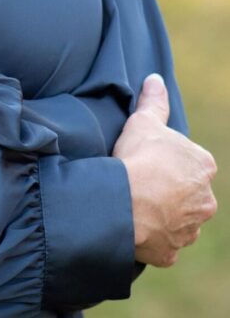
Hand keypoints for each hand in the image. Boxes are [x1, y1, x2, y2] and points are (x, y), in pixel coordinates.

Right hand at [113, 73, 217, 267]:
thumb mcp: (144, 121)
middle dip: (170, 188)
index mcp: (203, 166)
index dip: (168, 157)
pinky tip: (135, 223)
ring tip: (136, 201)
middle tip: (141, 179)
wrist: (125, 202)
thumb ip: (154, 101)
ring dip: (163, 212)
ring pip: (179, 218)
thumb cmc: (138, 158)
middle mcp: (206, 200)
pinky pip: (164, 242)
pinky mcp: (173, 251)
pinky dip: (153, 235)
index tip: (149, 157)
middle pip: (188, 191)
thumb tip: (156, 79)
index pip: (190, 160)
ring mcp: (190, 229)